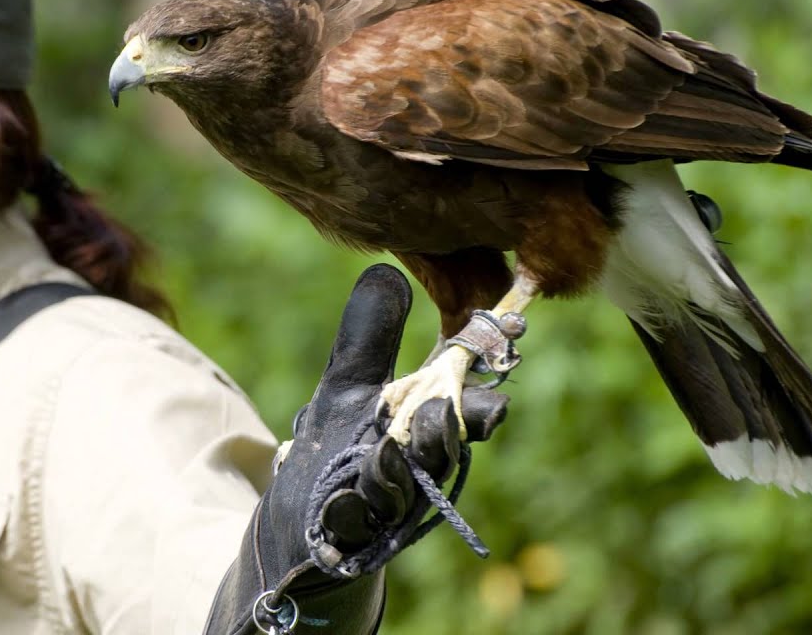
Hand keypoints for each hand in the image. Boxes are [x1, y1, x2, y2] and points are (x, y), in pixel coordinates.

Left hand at [203, 264, 507, 633]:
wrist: (301, 535)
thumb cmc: (334, 455)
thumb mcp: (345, 390)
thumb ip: (369, 337)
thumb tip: (387, 272)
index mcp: (420, 429)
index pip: (464, 403)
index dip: (482, 379)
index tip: (510, 339)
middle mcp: (412, 470)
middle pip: (440, 450)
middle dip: (444, 429)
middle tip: (440, 408)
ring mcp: (379, 509)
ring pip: (400, 491)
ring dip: (399, 470)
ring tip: (392, 449)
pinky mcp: (340, 540)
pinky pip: (349, 529)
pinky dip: (347, 515)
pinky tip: (339, 503)